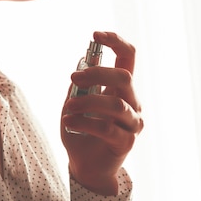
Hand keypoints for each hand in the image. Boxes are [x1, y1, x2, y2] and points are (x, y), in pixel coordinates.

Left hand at [61, 31, 142, 195]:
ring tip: (67, 108)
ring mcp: (132, 123)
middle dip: (97, 73)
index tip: (96, 34)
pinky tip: (68, 122)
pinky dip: (84, 123)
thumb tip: (81, 61)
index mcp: (122, 89)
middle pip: (124, 77)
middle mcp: (132, 103)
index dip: (116, 42)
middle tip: (74, 79)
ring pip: (115, 105)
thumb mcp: (74, 104)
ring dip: (86, 103)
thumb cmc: (81, 133)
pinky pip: (106, 128)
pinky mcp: (126, 142)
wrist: (85, 166)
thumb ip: (79, 86)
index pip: (128, 57)